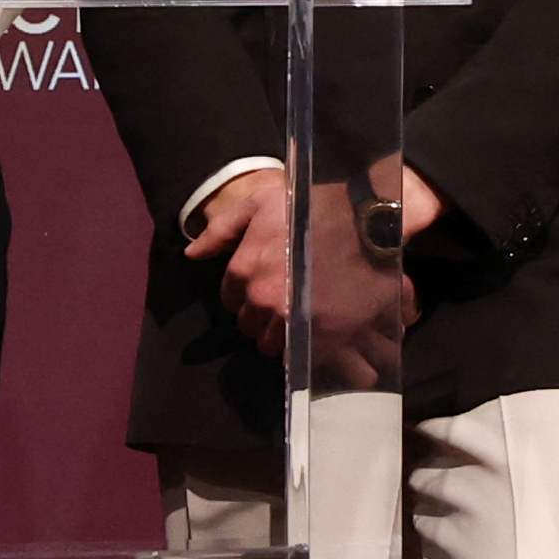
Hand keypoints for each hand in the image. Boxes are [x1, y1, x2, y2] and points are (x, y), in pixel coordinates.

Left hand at [182, 163, 419, 390]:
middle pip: (249, 325)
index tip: (268, 286)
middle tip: (286, 302)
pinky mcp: (318, 334)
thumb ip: (221, 229)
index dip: (248, 294)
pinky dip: (304, 348)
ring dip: (282, 334)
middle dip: (263, 316)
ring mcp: (290, 318)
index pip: (231, 300)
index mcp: (243, 270)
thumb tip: (192, 254)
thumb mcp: (258, 203)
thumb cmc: (311, 205)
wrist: (365, 219)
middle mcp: (261, 298)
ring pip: (271, 345)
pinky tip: (316, 333)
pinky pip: (297, 355)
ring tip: (302, 319)